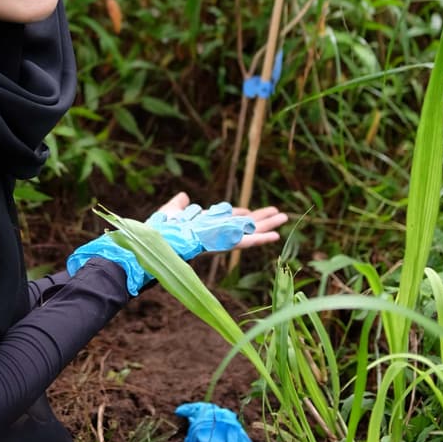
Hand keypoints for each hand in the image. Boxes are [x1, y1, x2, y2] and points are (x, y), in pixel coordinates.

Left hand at [150, 193, 286, 251]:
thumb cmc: (161, 229)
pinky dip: (260, 239)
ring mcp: (223, 239)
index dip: (239, 214)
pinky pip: (245, 242)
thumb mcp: (172, 211)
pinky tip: (275, 236)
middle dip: (261, 219)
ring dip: (267, 226)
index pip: (228, 220)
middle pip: (244, 225)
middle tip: (279, 214)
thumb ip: (178, 205)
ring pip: (250, 232)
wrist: (158, 240)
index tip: (249, 211)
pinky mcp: (224, 244)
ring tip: (284, 218)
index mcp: (207, 225)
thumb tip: (184, 197)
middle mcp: (218, 233)